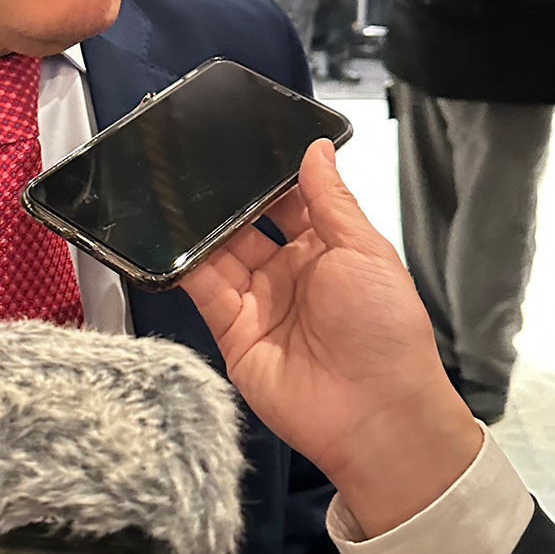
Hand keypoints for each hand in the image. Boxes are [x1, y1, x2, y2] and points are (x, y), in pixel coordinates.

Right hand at [180, 140, 482, 537]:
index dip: (271, 174)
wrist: (374, 414)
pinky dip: (183, 264)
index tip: (244, 139)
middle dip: (227, 198)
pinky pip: (202, 290)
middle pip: (248, 224)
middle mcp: (291, 273)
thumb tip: (317, 147)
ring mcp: (259, 302)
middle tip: (196, 161)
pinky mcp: (231, 331)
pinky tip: (169, 235)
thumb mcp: (365, 250)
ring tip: (174, 189)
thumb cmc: (385, 330)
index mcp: (330, 250)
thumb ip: (331, 199)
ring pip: (220, 252)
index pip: (292, 200)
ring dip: (200, 225)